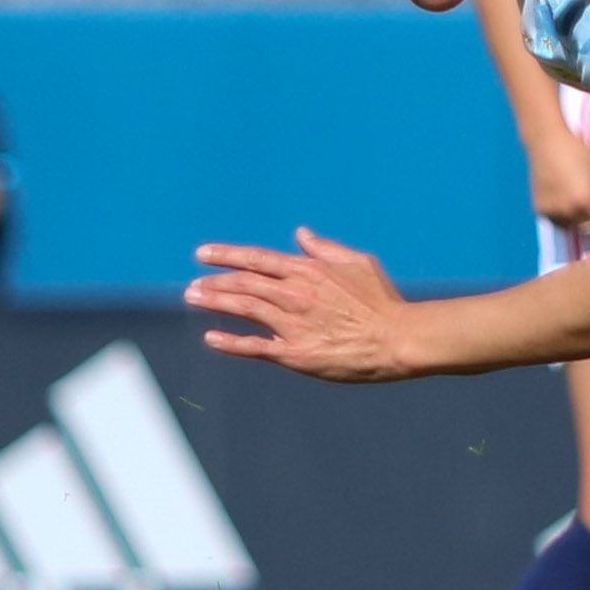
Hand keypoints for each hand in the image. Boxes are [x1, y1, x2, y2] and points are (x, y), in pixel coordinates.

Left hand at [187, 229, 413, 379]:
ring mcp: (293, 324)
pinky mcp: (296, 353)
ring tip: (194, 299)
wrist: (397, 339)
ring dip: (215, 302)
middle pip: (244, 283)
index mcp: (308, 271)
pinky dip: (231, 342)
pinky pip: (255, 347)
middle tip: (193, 285)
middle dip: (214, 281)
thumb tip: (301, 235)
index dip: (227, 255)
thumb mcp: (358, 263)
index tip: (203, 254)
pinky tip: (211, 337)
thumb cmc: (382, 301)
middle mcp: (295, 294)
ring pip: (244, 309)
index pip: (257, 259)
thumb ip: (325, 249)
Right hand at [524, 132, 589, 237]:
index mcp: (585, 203)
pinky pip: (554, 218)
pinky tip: (562, 199)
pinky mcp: (538, 209)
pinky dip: (560, 214)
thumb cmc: (577, 153)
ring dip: (575, 219)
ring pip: (568, 226)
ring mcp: (551, 212)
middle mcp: (567, 211)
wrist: (547, 143)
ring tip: (576, 201)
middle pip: (585, 227)